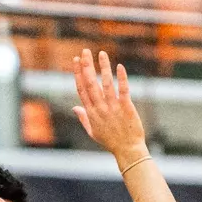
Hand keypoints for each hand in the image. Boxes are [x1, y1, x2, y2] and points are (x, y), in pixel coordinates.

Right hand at [71, 49, 147, 166]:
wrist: (127, 150)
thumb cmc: (110, 141)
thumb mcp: (92, 132)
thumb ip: (83, 118)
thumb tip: (75, 107)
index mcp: (91, 113)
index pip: (82, 89)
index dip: (78, 73)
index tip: (76, 60)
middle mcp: (100, 108)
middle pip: (91, 84)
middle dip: (87, 66)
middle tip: (84, 51)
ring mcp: (113, 108)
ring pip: (106, 84)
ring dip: (103, 68)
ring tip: (101, 54)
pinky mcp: (126, 107)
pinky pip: (123, 90)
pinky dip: (121, 78)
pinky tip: (119, 66)